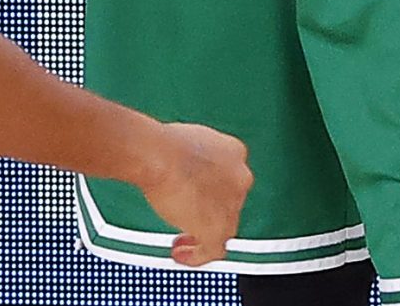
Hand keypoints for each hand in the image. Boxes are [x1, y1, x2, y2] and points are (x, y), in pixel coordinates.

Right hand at [136, 121, 251, 267]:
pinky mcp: (219, 229)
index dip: (211, 188)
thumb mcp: (185, 142)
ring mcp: (232, 205)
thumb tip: (180, 172)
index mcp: (234, 152)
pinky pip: (212, 251)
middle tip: (187, 217)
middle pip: (227, 202)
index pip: (228, 177)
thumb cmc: (163, 144)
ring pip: (223, 228)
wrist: (159, 155)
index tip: (194, 193)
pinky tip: (180, 254)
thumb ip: (193, 161)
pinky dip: (196, 256)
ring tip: (181, 240)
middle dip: (208, 211)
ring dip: (202, 235)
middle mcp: (240, 178)